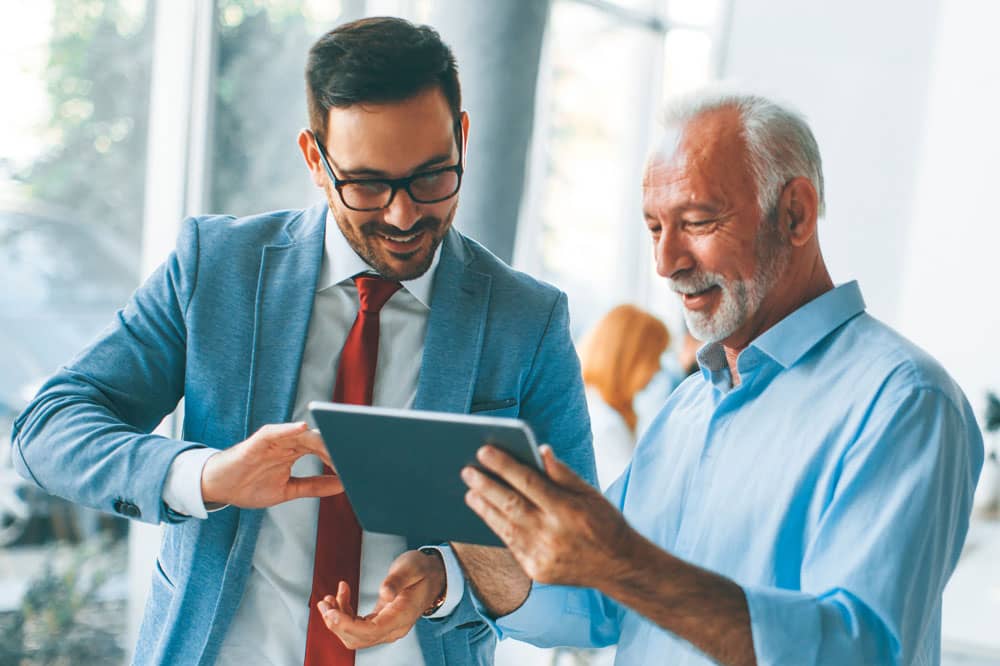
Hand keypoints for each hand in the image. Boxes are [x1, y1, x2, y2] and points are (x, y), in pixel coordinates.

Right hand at [201, 422, 342, 507]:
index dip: (340, 457)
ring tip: (337, 444)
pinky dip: (289, 428)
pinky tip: (302, 428)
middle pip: (317, 440)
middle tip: (353, 457)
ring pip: (301, 434)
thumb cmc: (250, 486)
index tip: (357, 466)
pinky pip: (275, 431)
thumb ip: (314, 486)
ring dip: (320, 439)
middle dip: (335, 447)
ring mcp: (274, 441)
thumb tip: (342, 486)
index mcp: (295, 453)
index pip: (324, 450)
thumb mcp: (288, 491)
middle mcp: (287, 443)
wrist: (219, 488)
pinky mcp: (258, 441)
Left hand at [316, 548, 445, 648]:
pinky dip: (345, 614)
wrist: (433, 575)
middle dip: (336, 623)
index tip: (331, 612)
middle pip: (358, 638)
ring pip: (354, 635)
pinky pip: (357, 626)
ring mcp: (387, 627)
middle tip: (324, 603)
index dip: (347, 625)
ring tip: (329, 599)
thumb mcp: (411, 568)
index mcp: (402, 616)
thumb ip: (397, 580)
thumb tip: (385, 593)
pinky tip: (341, 596)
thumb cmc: (422, 570)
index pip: (371, 631)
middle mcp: (394, 628)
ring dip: (337, 619)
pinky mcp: (380, 623)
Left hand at [462, 445, 633, 588]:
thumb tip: (540, 450)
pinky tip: (487, 514)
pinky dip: (497, 528)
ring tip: (470, 492)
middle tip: (467, 471)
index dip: (504, 465)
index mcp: (567, 510)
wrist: (618, 567)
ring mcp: (542, 556)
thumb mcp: (591, 494)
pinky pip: (511, 545)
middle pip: (510, 504)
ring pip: (504, 527)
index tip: (484, 451)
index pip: (528, 482)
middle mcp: (552, 534)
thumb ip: (563, 473)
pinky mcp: (536, 571)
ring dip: (484, 507)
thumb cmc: (604, 524)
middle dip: (485, 485)